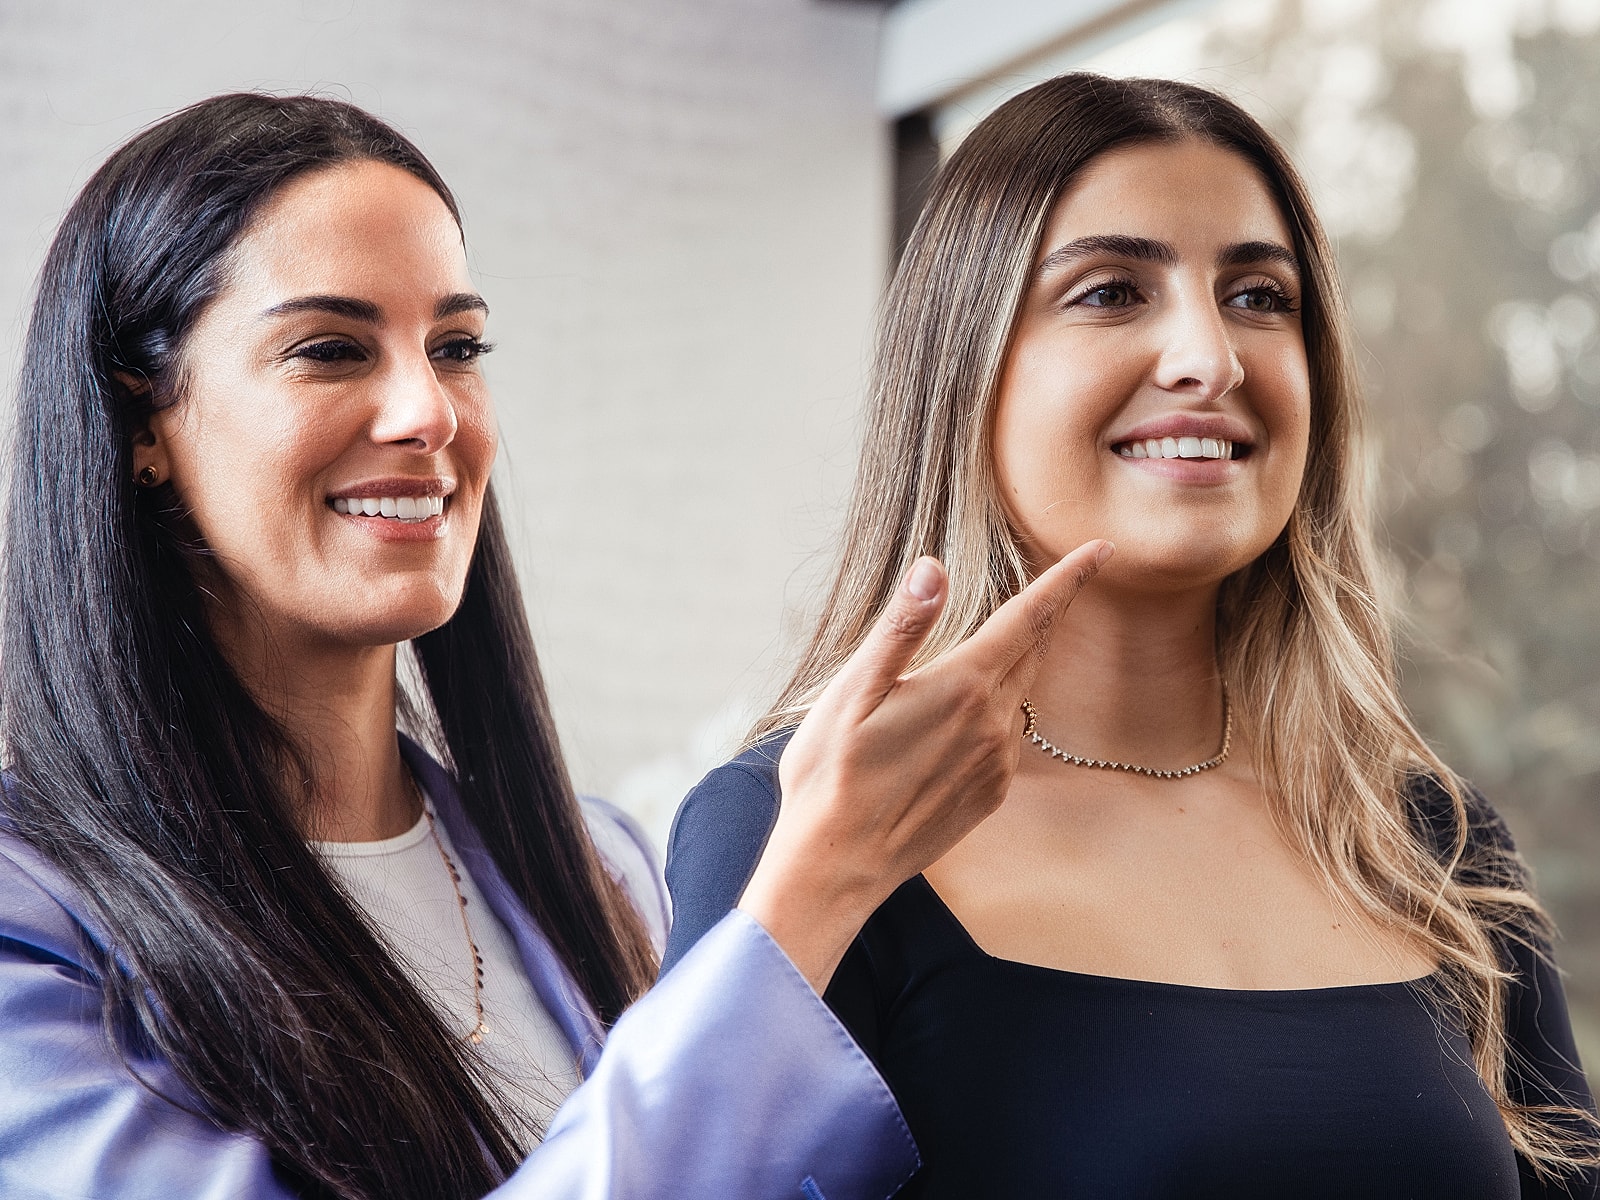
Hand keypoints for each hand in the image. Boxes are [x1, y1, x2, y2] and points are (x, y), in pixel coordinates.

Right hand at [737, 540, 1113, 990]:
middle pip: (1034, 650)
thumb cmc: (831, 775)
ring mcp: (995, 762)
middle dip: (1048, 611)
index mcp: (963, 686)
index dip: (1067, 579)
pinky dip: (1001, 707)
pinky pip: (1008, 735)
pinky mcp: (989, 793)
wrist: (837, 865)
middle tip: (1065, 576)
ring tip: (1010, 635)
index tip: (1101, 548)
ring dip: (1022, 659)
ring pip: (1022, 692)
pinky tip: (972, 708)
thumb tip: (935, 569)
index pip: (1029, 617)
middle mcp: (993, 723)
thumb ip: (901, 627)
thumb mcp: (852, 691)